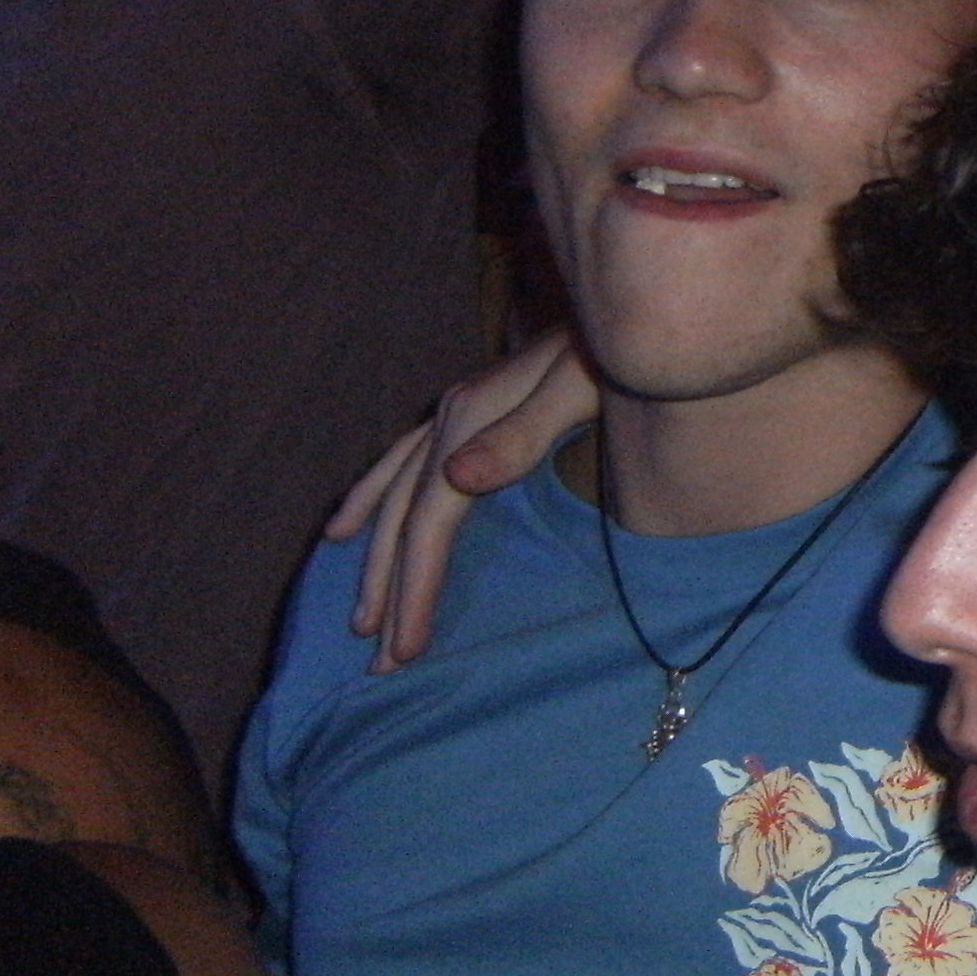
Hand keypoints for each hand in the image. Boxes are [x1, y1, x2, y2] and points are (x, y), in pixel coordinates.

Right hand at [325, 333, 596, 669]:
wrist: (628, 311)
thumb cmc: (614, 354)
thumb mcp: (578, 389)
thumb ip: (521, 435)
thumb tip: (453, 480)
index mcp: (469, 423)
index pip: (429, 522)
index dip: (413, 586)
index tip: (405, 648)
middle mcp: (451, 419)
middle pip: (407, 519)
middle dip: (390, 591)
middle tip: (379, 664)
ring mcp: (456, 413)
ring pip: (397, 496)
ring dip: (376, 559)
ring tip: (359, 617)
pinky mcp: (469, 411)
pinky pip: (401, 465)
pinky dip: (372, 499)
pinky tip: (348, 526)